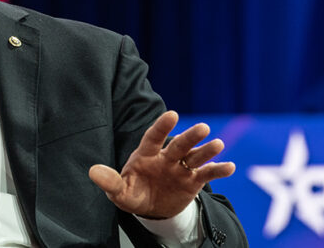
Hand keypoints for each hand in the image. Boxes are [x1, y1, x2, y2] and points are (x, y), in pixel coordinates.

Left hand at [88, 110, 234, 218]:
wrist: (150, 208)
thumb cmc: (132, 193)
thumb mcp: (119, 191)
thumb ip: (109, 181)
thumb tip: (93, 172)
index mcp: (146, 154)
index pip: (154, 137)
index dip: (162, 126)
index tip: (172, 114)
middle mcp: (166, 157)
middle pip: (179, 144)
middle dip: (190, 136)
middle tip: (203, 127)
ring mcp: (180, 168)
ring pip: (195, 156)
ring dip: (207, 150)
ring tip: (218, 144)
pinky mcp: (192, 181)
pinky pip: (207, 173)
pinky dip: (218, 169)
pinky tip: (230, 166)